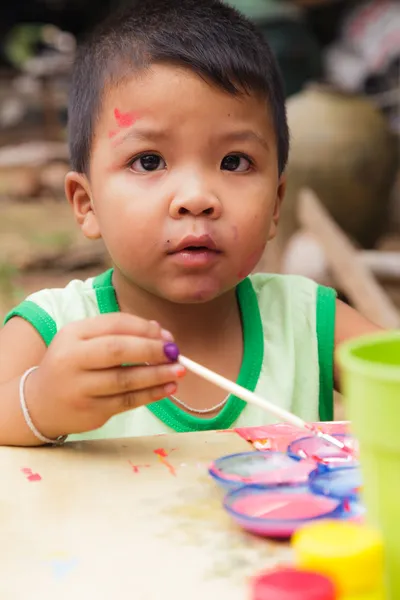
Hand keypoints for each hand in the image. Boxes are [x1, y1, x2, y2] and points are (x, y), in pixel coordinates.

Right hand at [24, 314, 182, 437]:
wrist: (39, 404)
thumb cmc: (72, 365)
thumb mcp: (85, 341)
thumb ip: (119, 332)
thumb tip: (159, 331)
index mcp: (72, 334)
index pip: (114, 324)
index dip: (144, 329)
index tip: (167, 336)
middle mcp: (71, 359)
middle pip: (117, 350)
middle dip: (151, 350)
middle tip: (175, 352)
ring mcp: (79, 388)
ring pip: (124, 380)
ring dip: (157, 375)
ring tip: (179, 371)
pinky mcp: (90, 412)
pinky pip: (126, 402)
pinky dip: (151, 394)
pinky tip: (167, 389)